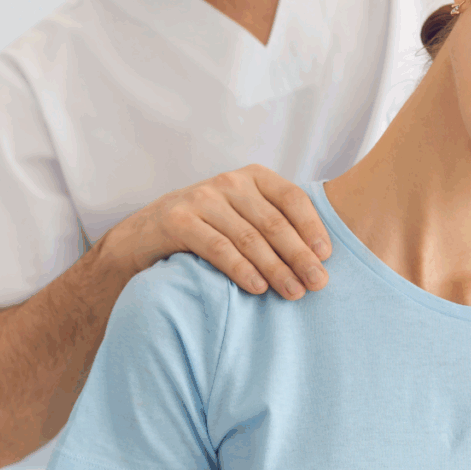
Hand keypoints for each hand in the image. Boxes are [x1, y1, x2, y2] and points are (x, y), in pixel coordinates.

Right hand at [102, 164, 331, 300]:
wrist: (144, 235)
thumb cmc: (207, 228)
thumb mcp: (242, 216)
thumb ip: (275, 224)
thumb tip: (320, 257)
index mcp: (252, 177)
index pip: (291, 197)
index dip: (312, 227)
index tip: (326, 257)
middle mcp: (229, 182)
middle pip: (273, 222)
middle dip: (299, 255)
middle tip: (318, 283)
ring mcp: (201, 199)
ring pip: (248, 237)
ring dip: (275, 268)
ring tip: (293, 292)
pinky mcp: (178, 220)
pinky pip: (217, 247)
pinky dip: (241, 269)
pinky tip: (258, 288)